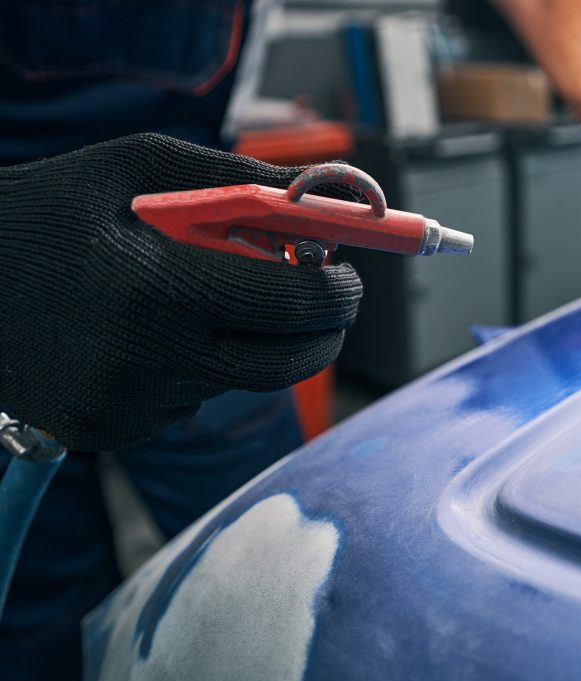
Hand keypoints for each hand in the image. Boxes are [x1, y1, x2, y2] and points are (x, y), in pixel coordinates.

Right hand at [0, 133, 362, 450]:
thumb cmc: (49, 211)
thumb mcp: (135, 167)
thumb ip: (239, 181)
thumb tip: (325, 201)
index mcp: (155, 286)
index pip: (290, 303)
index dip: (337, 290)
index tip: (350, 276)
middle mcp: (145, 360)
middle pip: (285, 364)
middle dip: (323, 331)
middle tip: (326, 301)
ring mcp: (128, 407)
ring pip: (236, 378)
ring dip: (246, 341)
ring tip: (192, 297)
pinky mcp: (111, 433)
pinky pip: (190, 401)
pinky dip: (194, 367)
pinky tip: (144, 334)